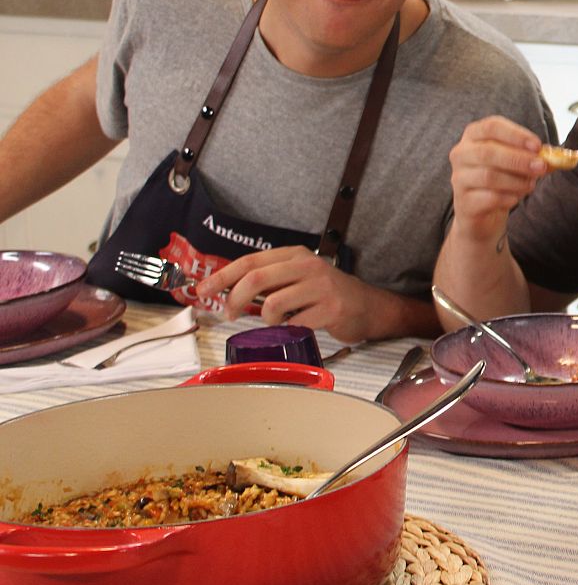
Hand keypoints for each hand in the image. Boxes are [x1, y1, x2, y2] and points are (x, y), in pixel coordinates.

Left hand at [203, 246, 394, 343]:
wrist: (368, 307)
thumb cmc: (326, 295)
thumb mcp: (297, 278)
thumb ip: (268, 281)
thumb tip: (227, 290)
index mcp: (294, 255)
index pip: (249, 261)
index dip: (221, 277)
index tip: (202, 291)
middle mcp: (307, 266)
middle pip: (256, 278)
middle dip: (234, 299)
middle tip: (229, 314)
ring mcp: (321, 287)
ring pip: (273, 303)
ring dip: (265, 319)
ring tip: (275, 322)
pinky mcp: (331, 308)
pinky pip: (295, 323)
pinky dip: (288, 330)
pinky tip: (296, 327)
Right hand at [447, 116, 550, 244]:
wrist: (481, 214)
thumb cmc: (501, 180)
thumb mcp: (516, 163)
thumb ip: (534, 156)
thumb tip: (560, 156)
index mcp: (474, 136)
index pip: (492, 126)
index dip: (516, 134)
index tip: (537, 145)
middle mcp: (461, 154)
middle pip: (488, 152)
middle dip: (519, 159)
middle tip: (541, 167)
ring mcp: (459, 178)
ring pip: (489, 176)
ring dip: (516, 180)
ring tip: (531, 184)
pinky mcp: (463, 202)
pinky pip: (488, 198)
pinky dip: (508, 198)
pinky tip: (516, 198)